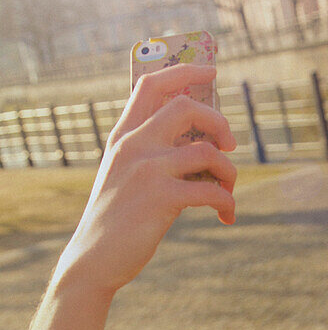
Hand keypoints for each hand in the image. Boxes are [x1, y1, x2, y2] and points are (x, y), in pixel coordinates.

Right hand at [2, 65, 236, 329]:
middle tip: (230, 144)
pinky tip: (226, 216)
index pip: (151, 85)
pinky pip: (212, 190)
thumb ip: (152, 153)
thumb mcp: (125, 175)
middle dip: (219, 121)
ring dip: (229, 172)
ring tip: (229, 191)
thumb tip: (202, 143)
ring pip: (208, 151)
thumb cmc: (117, 218)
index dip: (185, 71)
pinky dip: (227, 202)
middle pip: (186, 107)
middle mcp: (134, 145)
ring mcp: (147, 170)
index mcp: (123, 136)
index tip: (212, 71)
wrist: (94, 259)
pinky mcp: (162, 198)